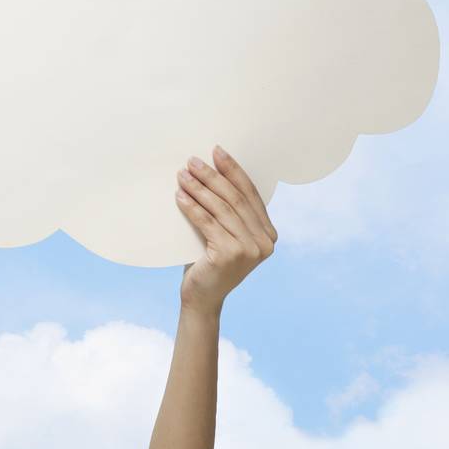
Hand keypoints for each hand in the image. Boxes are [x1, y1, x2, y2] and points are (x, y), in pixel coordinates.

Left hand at [175, 145, 277, 315]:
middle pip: (235, 199)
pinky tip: (179, 196)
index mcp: (269, 233)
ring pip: (221, 209)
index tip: (217, 151)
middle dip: (213, 176)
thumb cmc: (209, 261)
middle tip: (192, 161)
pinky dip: (192, 207)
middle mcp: (265, 242)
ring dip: (199, 188)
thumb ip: (228, 212)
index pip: (250, 194)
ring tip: (182, 175)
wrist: (202, 297)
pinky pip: (208, 223)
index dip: (233, 171)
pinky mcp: (232, 254)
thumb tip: (210, 170)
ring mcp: (251, 249)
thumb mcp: (224, 234)